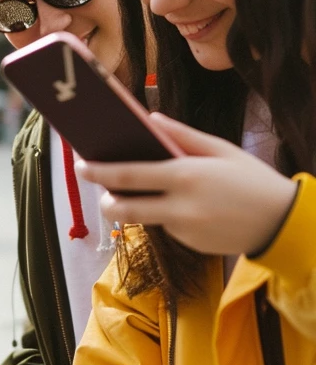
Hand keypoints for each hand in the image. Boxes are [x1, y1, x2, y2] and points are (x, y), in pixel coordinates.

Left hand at [76, 114, 297, 256]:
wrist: (283, 222)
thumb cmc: (251, 179)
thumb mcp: (220, 149)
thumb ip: (182, 135)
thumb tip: (150, 119)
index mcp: (184, 176)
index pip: (128, 175)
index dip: (99, 172)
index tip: (81, 166)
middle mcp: (180, 206)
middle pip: (124, 208)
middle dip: (106, 202)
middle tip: (102, 194)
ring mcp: (184, 230)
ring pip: (147, 218)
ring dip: (142, 208)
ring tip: (155, 194)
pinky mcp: (190, 245)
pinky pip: (169, 228)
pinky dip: (169, 217)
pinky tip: (191, 209)